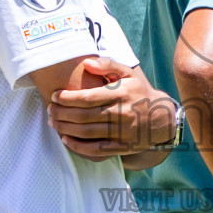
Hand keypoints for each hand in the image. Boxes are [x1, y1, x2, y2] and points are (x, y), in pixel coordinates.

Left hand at [49, 57, 177, 159]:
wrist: (162, 118)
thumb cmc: (139, 92)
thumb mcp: (129, 74)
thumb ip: (108, 65)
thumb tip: (86, 63)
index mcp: (121, 93)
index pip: (88, 97)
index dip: (67, 98)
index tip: (54, 96)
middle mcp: (122, 113)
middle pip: (83, 116)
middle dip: (61, 112)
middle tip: (50, 109)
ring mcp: (122, 132)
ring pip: (86, 132)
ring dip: (65, 128)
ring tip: (53, 122)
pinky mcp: (122, 147)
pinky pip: (95, 149)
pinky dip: (77, 146)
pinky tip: (66, 139)